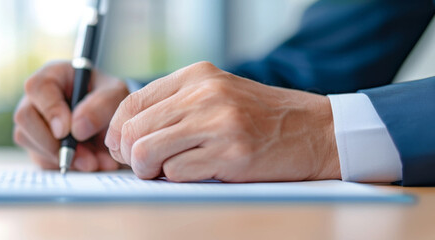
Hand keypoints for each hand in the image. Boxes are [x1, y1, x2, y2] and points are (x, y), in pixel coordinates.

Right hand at [14, 61, 127, 170]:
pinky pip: (39, 159)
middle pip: (25, 117)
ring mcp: (33, 122)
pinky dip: (64, 166)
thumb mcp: (115, 95)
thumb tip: (76, 129)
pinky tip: (89, 163)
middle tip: (86, 158)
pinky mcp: (36, 145)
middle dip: (53, 143)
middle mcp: (36, 98)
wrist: (112, 123)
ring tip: (95, 161)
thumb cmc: (109, 99)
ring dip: (62, 157)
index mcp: (53, 76)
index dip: (50, 110)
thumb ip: (101, 106)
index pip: (37, 87)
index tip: (67, 131)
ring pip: (29, 141)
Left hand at [104, 61, 339, 181]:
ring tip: (165, 171)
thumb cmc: (263, 117)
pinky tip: (197, 172)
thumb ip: (177, 105)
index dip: (118, 130)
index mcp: (197, 76)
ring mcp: (219, 124)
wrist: (316, 130)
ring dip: (148, 170)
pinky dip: (178, 178)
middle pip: (134, 130)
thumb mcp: (218, 94)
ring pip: (147, 152)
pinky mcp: (231, 154)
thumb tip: (126, 134)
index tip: (122, 147)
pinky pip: (176, 173)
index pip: (132, 102)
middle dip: (129, 155)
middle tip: (142, 166)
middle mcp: (205, 95)